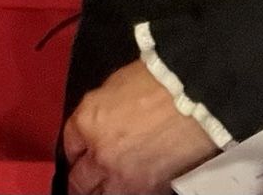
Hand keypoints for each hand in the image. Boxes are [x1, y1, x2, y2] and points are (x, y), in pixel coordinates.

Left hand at [63, 59, 217, 194]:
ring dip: (99, 191)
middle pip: (77, 181)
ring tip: (104, 186)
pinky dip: (126, 193)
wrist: (194, 93)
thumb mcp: (117, 85)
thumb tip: (99, 124)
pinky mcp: (148, 190)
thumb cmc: (160, 80)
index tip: (79, 153)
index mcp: (88, 121)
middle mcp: (99, 154)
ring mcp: (122, 177)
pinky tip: (129, 185)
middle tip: (84, 179)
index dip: (75, 149)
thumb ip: (100, 111)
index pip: (69, 144)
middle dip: (81, 179)